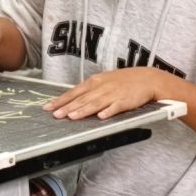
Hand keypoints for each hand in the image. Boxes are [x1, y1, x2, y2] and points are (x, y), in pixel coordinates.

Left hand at [48, 66, 172, 120]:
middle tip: (55, 115)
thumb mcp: (104, 81)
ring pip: (96, 103)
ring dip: (84, 110)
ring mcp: (114, 94)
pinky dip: (109, 111)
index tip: (48, 107)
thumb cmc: (124, 81)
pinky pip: (116, 106)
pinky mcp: (126, 101)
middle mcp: (102, 87)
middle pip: (82, 99)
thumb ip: (89, 91)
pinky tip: (102, 117)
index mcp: (95, 81)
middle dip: (67, 107)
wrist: (148, 78)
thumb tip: (71, 100)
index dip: (61, 100)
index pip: (74, 92)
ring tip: (72, 117)